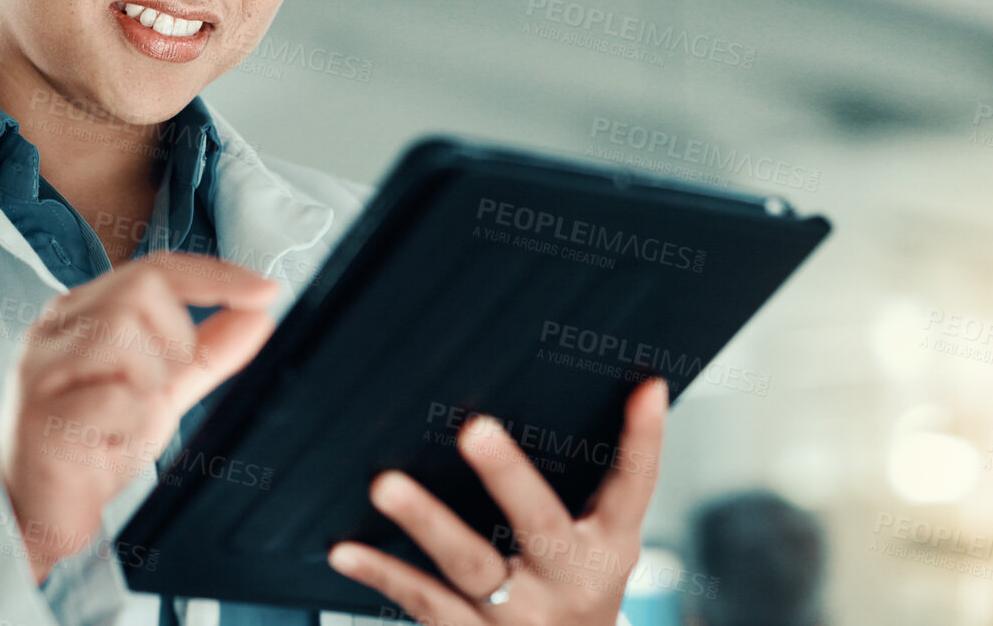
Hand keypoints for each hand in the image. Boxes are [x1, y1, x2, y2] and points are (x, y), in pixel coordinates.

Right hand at [0, 251, 279, 582]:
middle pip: (139, 291)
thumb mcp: (163, 389)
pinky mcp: (38, 415)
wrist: (41, 513)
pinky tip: (108, 443)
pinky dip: (129, 424)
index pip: (155, 268)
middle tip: (164, 386)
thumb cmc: (93, 443)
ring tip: (129, 417)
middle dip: (176, 339)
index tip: (265, 291)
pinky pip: (111, 398)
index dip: (215, 275)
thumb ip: (207, 351)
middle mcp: (53, 330)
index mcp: (82, 312)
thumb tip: (258, 312)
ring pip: (121, 335)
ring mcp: (40, 370)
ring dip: (150, 382)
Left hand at [327, 377, 669, 624]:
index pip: (633, 488)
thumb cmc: (578, 590)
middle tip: (474, 429)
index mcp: (608, 547)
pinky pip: (424, 602)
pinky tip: (346, 550)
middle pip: (539, 524)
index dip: (644, 439)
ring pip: (470, 565)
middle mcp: (567, 582)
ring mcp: (519, 615)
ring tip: (387, 484)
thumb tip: (616, 389)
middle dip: (508, 476)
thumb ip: (599, 481)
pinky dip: (383, 575)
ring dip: (427, 523)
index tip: (646, 389)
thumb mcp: (604, 544)